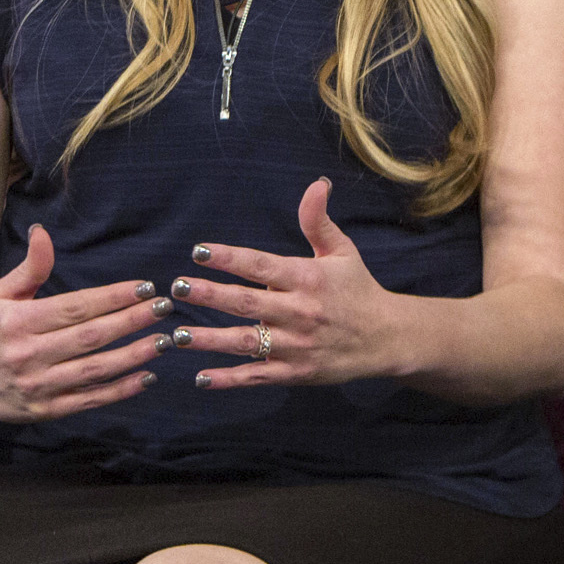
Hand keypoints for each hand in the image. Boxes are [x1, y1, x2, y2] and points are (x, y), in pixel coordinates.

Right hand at [0, 227, 166, 422]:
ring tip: (164, 341)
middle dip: (132, 321)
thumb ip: (30, 267)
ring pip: (94, 370)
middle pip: (90, 337)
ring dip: (134, 355)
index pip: (75, 307)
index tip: (145, 286)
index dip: (113, 296)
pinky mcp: (45, 411)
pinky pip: (89, 399)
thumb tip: (44, 231)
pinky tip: (147, 376)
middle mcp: (28, 355)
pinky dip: (121, 390)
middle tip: (164, 307)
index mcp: (18, 321)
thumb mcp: (1, 294)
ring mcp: (37, 386)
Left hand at [176, 179, 406, 389]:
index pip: (262, 265)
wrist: (386, 338)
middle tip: (177, 288)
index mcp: (308, 278)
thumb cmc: (357, 290)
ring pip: (247, 342)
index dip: (230, 258)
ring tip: (178, 335)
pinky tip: (201, 377)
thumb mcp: (342, 251)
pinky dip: (229, 379)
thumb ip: (318, 221)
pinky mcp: (296, 372)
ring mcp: (297, 345)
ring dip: (210, 340)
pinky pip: (257, 376)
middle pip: (247, 303)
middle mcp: (300, 312)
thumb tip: (316, 184)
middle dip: (211, 295)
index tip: (199, 251)